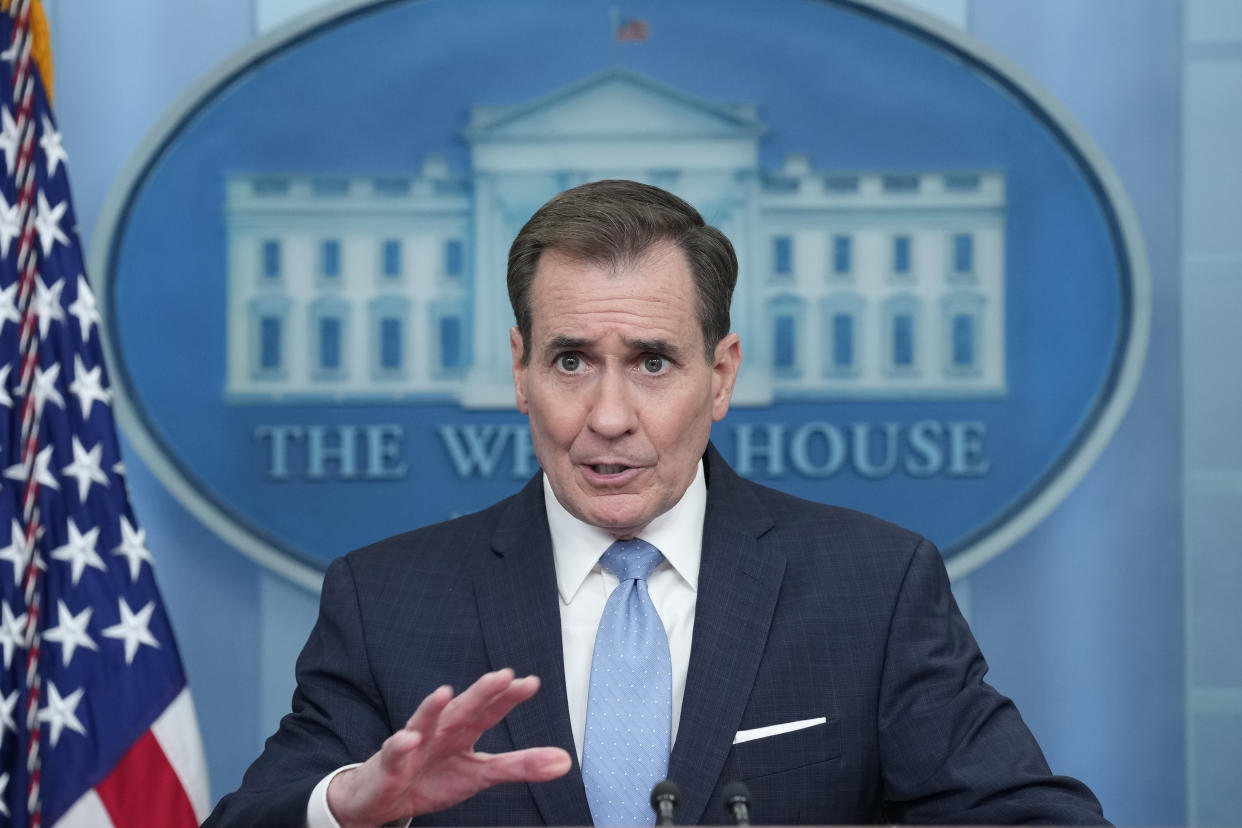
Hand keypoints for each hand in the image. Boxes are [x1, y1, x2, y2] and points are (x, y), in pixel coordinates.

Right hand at [326, 668, 571, 826]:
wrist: (386, 799)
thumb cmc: (436, 778)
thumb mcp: (482, 774)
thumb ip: (521, 765)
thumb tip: (566, 761)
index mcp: (465, 730)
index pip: (491, 710)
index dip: (509, 697)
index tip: (531, 683)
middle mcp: (441, 729)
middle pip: (463, 708)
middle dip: (481, 692)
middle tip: (502, 676)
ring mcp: (414, 744)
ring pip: (424, 722)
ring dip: (433, 708)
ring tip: (445, 693)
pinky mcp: (390, 764)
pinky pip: (395, 753)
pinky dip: (401, 745)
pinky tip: (409, 738)